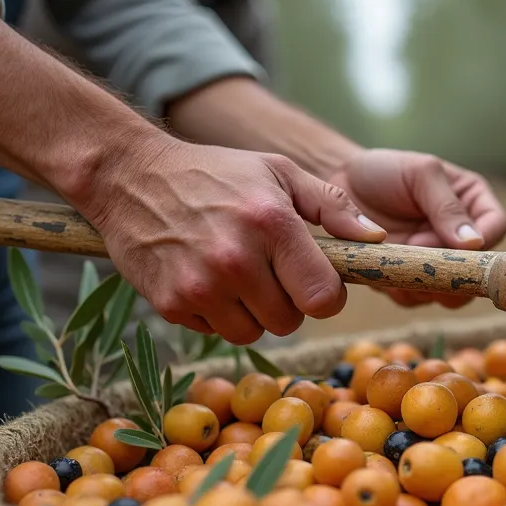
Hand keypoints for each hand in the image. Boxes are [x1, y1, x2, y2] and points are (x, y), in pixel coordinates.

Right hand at [80, 138, 385, 344]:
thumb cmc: (215, 172)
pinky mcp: (169, 304)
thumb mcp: (278, 171)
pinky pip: (214, 332)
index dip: (324, 293)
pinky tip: (205, 277)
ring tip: (236, 273)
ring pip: (252, 333)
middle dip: (287, 301)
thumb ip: (332, 206)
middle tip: (267, 270)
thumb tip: (376, 239)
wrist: (129, 176)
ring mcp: (199, 286)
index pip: (323, 297)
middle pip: (290, 321)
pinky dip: (216, 314)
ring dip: (252, 312)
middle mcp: (235, 259)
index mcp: (271, 223)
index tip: (312, 278)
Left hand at [328, 150, 505, 308]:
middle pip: (477, 270)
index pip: (496, 228)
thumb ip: (447, 206)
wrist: (340, 184)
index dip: (478, 243)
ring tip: (399, 265)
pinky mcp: (411, 279)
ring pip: (450, 292)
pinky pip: (417, 299)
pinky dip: (403, 292)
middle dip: (451, 271)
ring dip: (427, 286)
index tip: (443, 242)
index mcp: (472, 203)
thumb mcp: (420, 174)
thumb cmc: (384, 170)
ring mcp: (436, 261)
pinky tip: (385, 274)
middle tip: (421, 262)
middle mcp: (460, 237)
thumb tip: (475, 243)